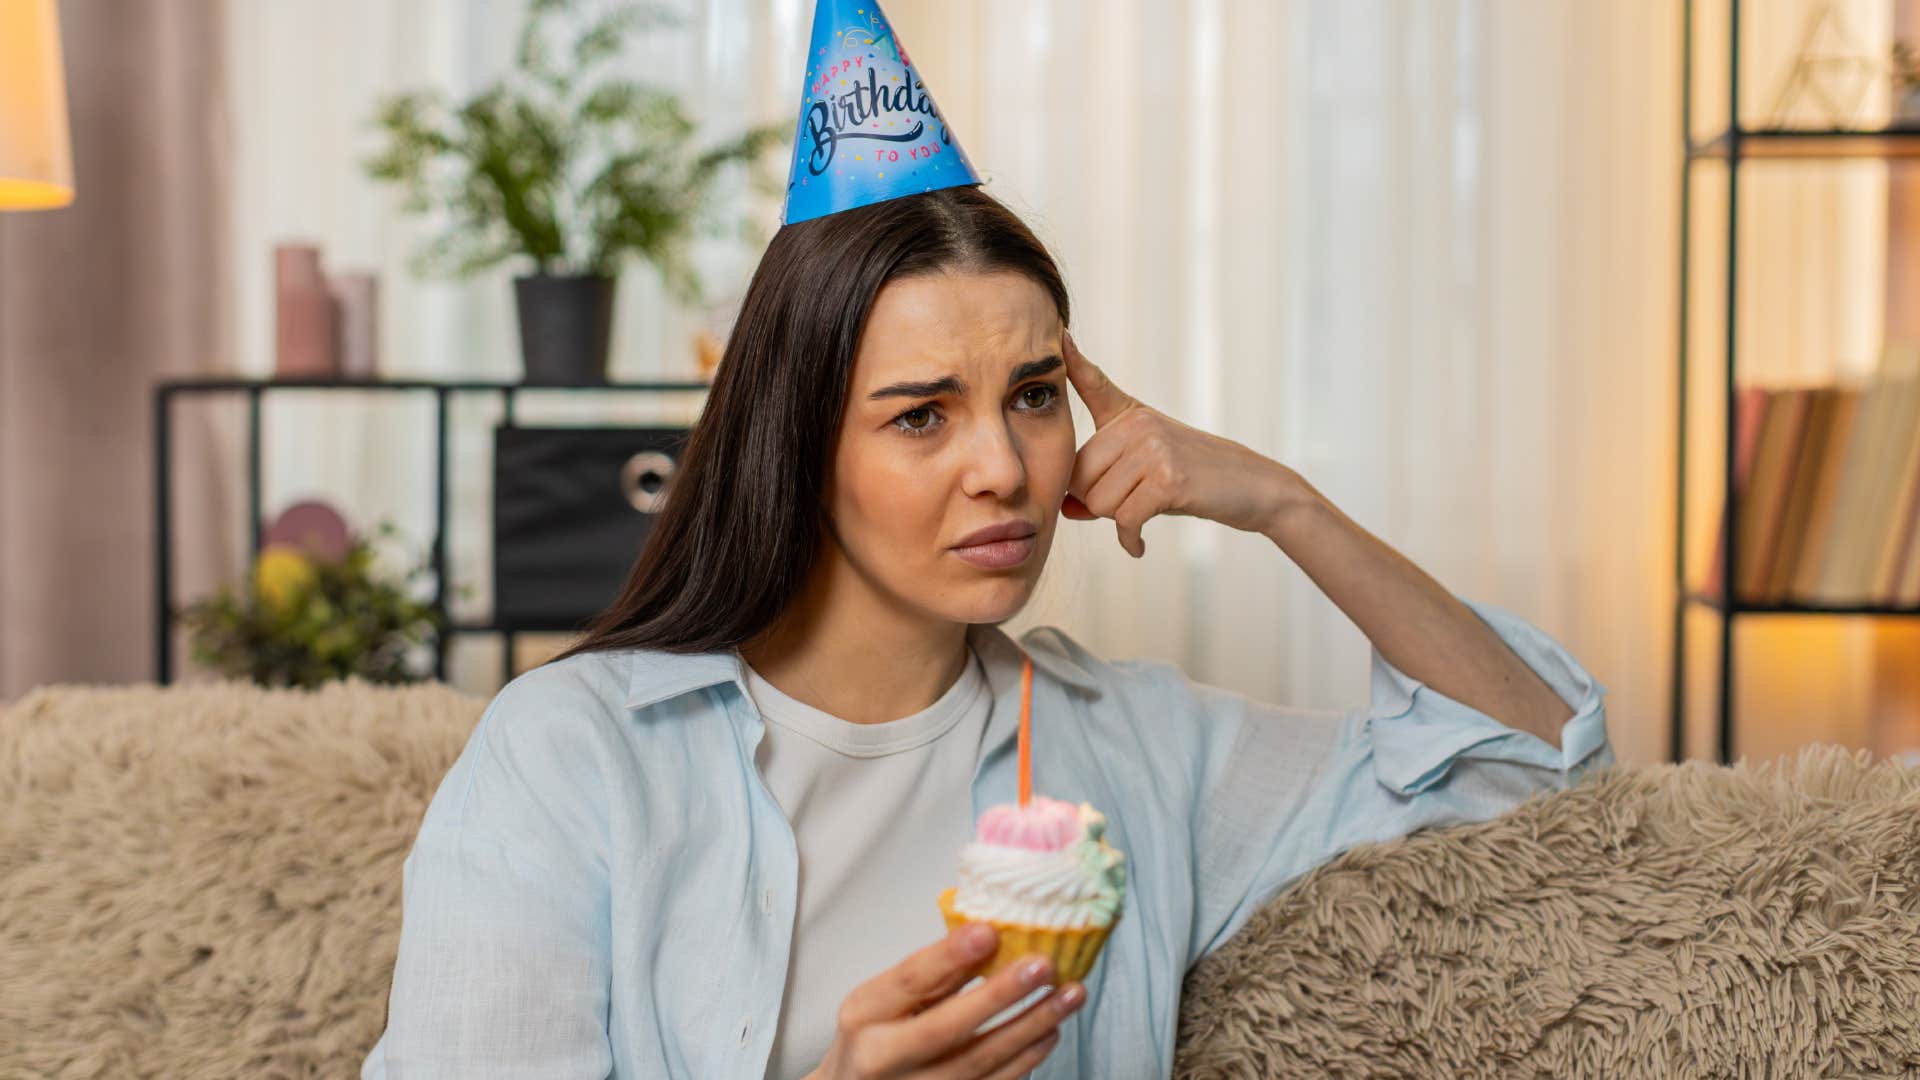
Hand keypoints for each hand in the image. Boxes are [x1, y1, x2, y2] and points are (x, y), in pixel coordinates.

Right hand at [805, 923, 1084, 1078]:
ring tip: (1067, 996)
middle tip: (1042, 966)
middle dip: (998, 995)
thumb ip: (931, 975)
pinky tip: (1049, 1032)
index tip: (989, 932)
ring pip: (978, 1063)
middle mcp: (883, 1059)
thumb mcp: (884, 999)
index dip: (949, 956)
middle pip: (945, 1028)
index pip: (909, 981)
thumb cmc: (875, 1038)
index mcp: (864, 1016)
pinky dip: (1025, 1060)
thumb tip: (988, 936)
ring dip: (1029, 1027)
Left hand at [1059, 332, 1297, 556]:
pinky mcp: (1168, 479)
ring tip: (1147, 512)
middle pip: (1078, 477)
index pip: (1092, 384)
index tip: (1059, 335)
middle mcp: (1138, 423)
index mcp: (1129, 414)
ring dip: (1119, 521)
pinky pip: (1125, 520)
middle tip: (1132, 505)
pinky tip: (1139, 546)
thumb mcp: (1147, 467)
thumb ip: (1101, 482)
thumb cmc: (1195, 479)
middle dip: (1097, 504)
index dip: (1074, 360)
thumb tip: (1064, 511)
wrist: (1254, 487)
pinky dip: (1130, 540)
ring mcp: (1153, 448)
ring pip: (1099, 503)